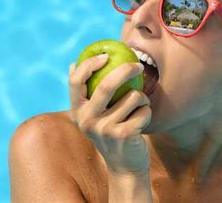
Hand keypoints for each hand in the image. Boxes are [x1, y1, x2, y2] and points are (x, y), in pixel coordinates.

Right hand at [69, 54, 151, 175]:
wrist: (124, 167)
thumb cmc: (110, 133)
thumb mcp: (93, 115)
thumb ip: (85, 94)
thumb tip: (74, 63)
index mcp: (77, 112)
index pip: (75, 81)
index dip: (89, 64)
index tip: (105, 56)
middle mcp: (87, 120)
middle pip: (106, 85)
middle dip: (125, 70)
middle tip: (138, 66)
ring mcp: (105, 129)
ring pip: (133, 96)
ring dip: (142, 98)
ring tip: (138, 108)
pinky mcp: (124, 135)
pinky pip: (144, 110)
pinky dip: (147, 112)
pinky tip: (142, 121)